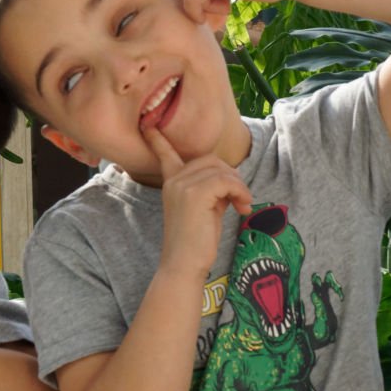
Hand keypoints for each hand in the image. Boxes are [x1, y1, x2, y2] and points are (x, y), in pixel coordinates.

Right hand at [147, 124, 250, 281]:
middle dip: (231, 176)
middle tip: (240, 199)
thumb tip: (230, 182)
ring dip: (239, 186)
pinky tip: (242, 207)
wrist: (184, 265)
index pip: (164, 154)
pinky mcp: (195, 194)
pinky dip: (241, 192)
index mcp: (171, 183)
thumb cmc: (196, 243)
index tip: (148, 126)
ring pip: (221, 169)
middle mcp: (174, 180)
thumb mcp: (204, 210)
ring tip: (242, 205)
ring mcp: (183, 185)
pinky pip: (226, 181)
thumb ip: (212, 190)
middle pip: (211, 159)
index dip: (159, 140)